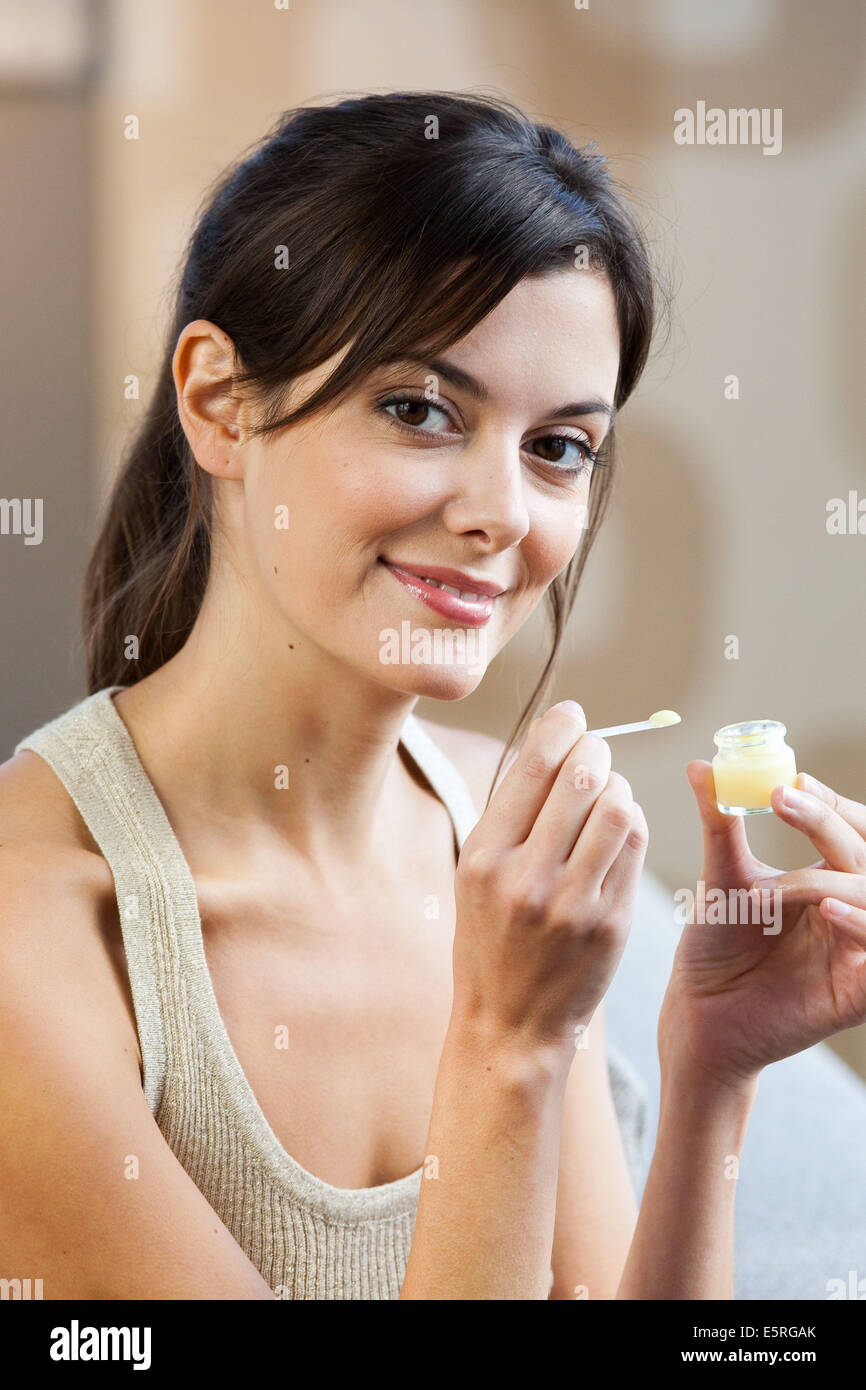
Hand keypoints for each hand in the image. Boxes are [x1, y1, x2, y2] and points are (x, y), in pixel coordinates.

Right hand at [451, 701, 648, 1054]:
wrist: (509, 1024)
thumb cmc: (489, 938)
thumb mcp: (476, 875)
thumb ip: (508, 816)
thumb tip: (551, 744)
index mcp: (483, 857)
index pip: (533, 765)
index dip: (560, 726)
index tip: (572, 715)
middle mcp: (525, 877)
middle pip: (579, 778)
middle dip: (595, 749)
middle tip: (596, 748)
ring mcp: (571, 903)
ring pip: (616, 808)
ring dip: (617, 786)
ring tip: (608, 790)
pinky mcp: (610, 924)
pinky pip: (633, 848)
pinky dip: (631, 822)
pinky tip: (619, 826)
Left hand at [660, 763, 865, 1086]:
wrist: (700, 1012)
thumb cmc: (714, 945)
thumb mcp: (721, 876)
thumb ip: (721, 820)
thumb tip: (701, 764)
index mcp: (827, 878)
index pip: (850, 828)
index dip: (828, 803)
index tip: (789, 783)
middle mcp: (849, 908)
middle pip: (865, 854)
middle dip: (830, 823)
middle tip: (786, 800)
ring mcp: (856, 948)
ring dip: (834, 878)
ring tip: (786, 882)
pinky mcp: (858, 991)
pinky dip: (861, 925)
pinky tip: (828, 912)